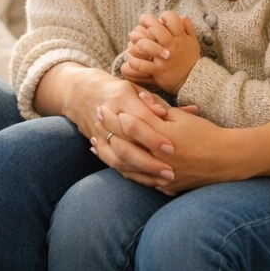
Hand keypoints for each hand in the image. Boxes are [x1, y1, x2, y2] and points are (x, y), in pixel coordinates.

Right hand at [67, 71, 182, 186]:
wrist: (81, 92)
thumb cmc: (119, 90)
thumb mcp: (138, 90)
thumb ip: (159, 103)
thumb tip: (187, 111)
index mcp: (120, 97)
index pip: (139, 121)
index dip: (155, 137)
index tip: (172, 149)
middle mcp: (107, 116)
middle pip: (128, 144)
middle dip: (149, 161)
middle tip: (171, 172)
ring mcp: (98, 132)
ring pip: (119, 158)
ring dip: (141, 171)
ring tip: (162, 180)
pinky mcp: (96, 143)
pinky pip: (111, 162)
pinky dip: (128, 172)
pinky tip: (146, 179)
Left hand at [88, 89, 216, 194]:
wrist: (227, 160)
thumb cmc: (206, 134)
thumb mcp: (183, 117)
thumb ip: (159, 109)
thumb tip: (138, 96)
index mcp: (165, 137)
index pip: (132, 125)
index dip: (116, 115)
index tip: (105, 105)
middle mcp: (161, 158)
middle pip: (125, 144)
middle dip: (108, 130)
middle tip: (96, 119)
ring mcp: (162, 175)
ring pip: (126, 166)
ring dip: (108, 153)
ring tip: (96, 142)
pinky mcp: (165, 186)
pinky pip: (138, 180)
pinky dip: (123, 170)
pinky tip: (113, 162)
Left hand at [122, 12, 200, 93]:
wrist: (193, 81)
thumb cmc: (190, 60)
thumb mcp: (193, 42)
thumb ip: (188, 27)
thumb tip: (183, 16)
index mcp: (180, 36)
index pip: (171, 16)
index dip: (163, 16)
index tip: (160, 21)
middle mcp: (171, 45)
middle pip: (154, 26)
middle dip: (144, 22)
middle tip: (141, 26)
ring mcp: (163, 58)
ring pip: (144, 44)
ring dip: (136, 42)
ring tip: (134, 43)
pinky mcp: (157, 70)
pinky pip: (140, 64)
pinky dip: (133, 60)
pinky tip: (133, 58)